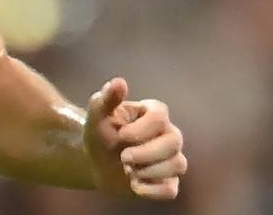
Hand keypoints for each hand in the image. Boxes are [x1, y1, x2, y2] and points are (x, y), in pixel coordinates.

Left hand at [84, 77, 186, 199]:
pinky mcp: (167, 181)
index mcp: (153, 114)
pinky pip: (171, 190)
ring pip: (178, 165)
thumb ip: (108, 99)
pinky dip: (152, 190)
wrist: (95, 162)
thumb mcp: (98, 115)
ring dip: (149, 170)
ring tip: (128, 170)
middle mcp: (168, 134)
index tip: (121, 134)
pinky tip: (134, 185)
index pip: (161, 116)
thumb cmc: (100, 133)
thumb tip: (118, 82)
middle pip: (174, 142)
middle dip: (147, 152)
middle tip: (124, 158)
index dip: (142, 128)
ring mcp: (170, 159)